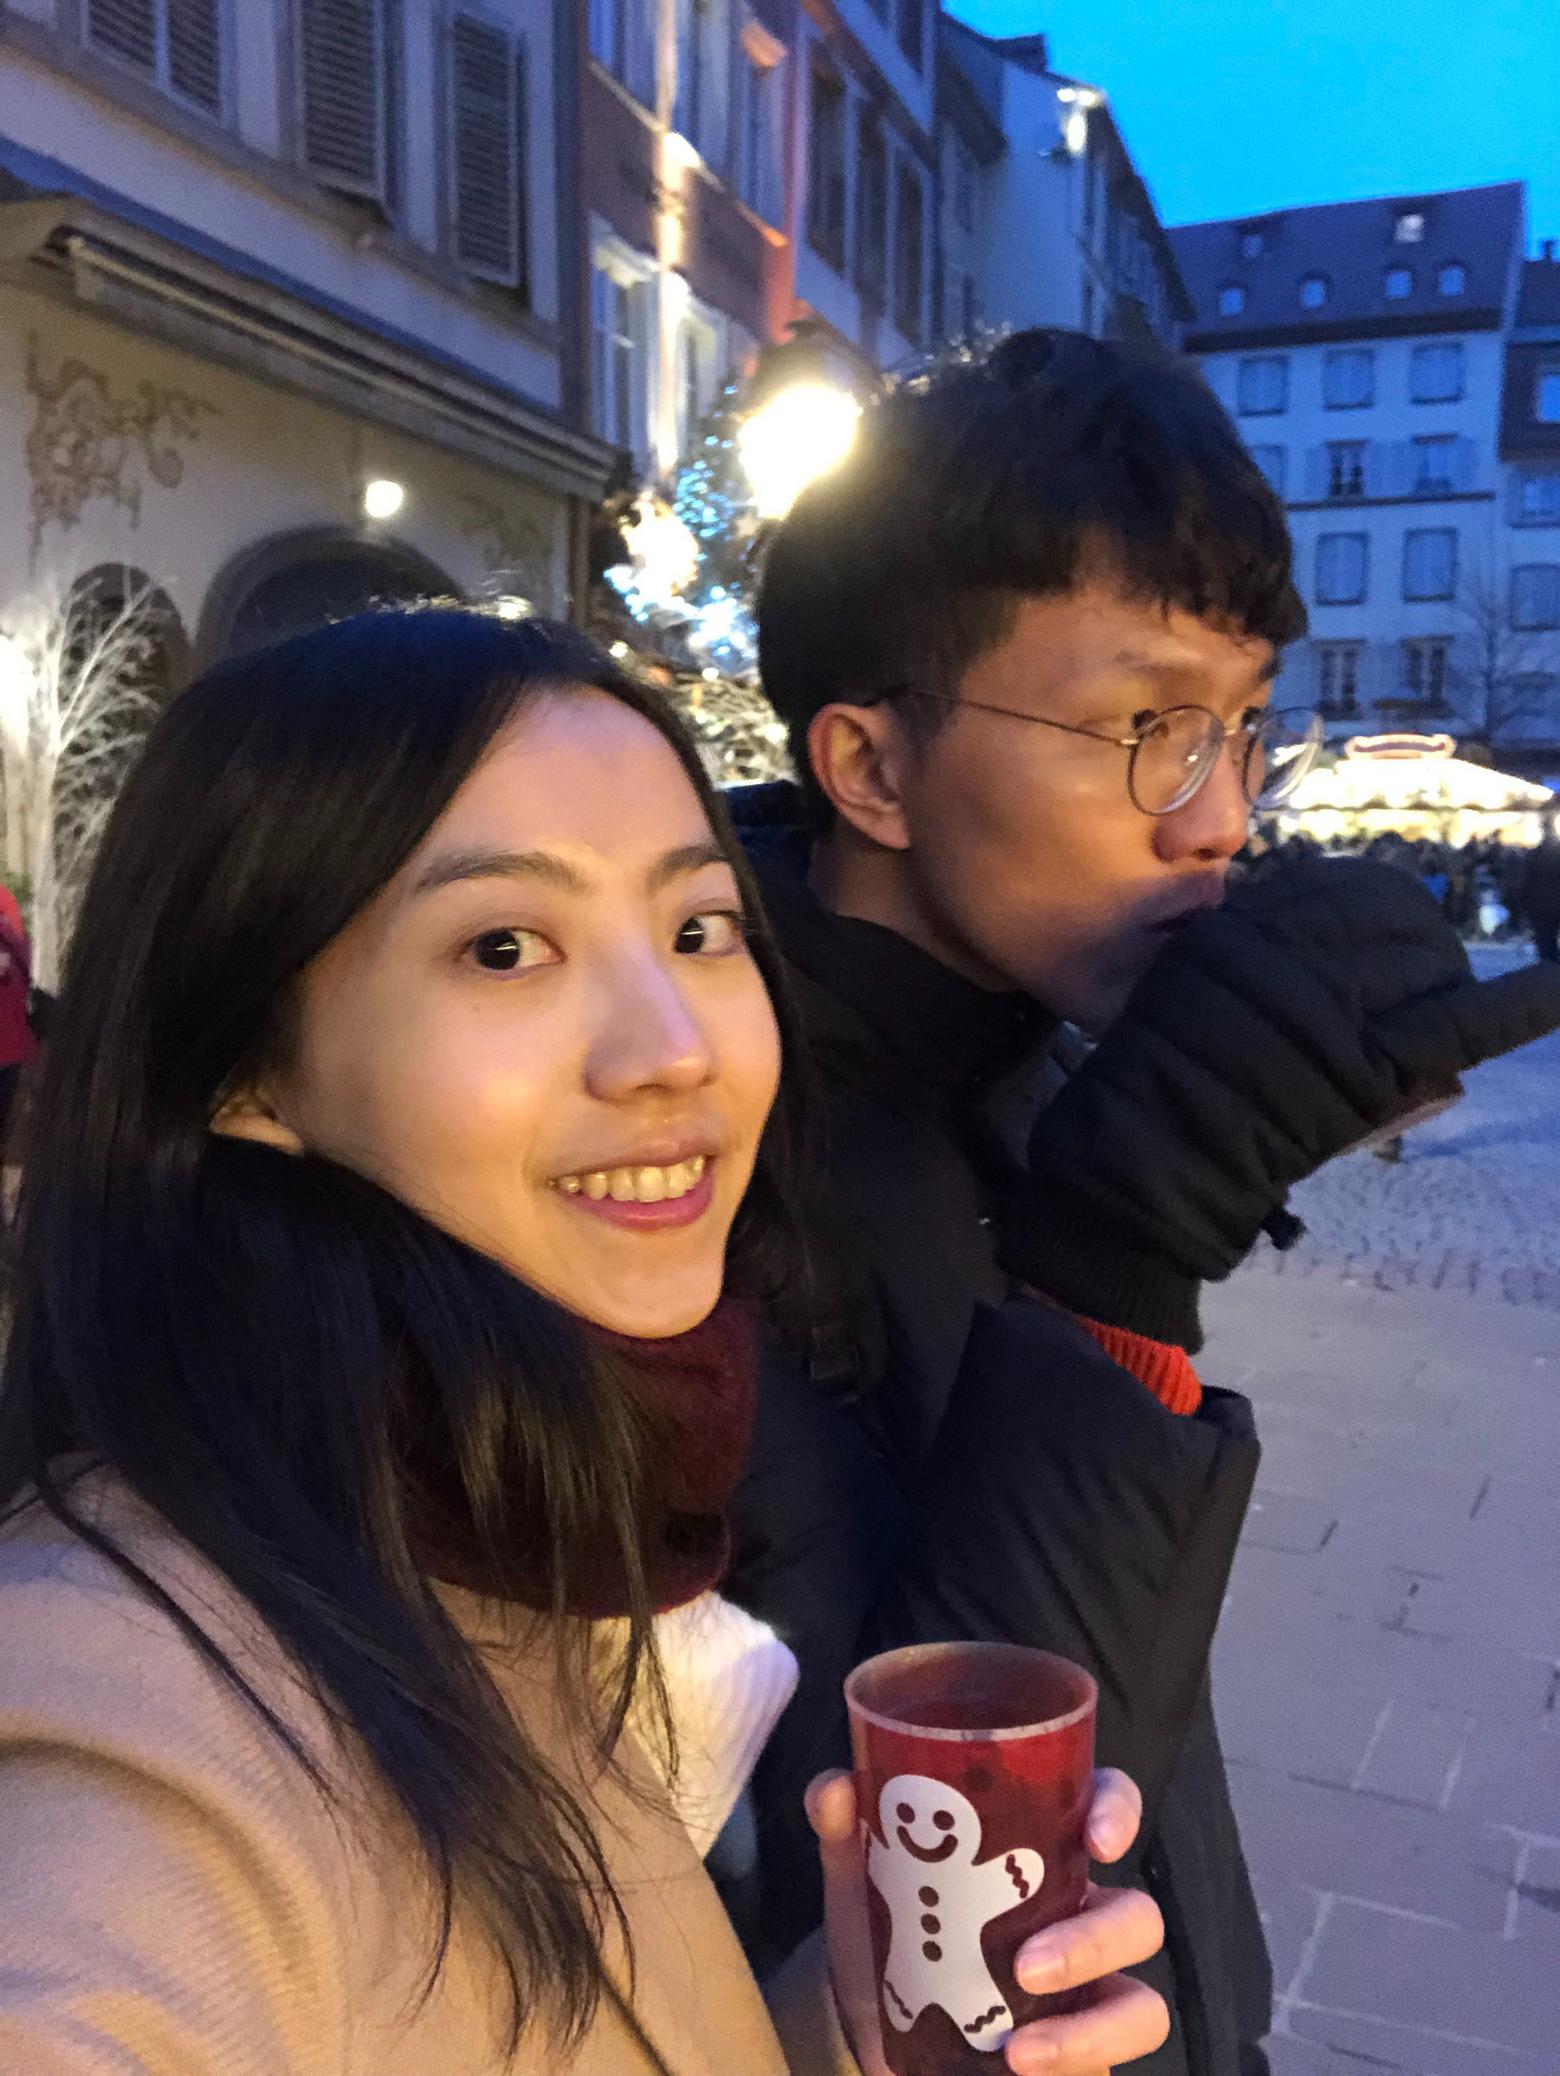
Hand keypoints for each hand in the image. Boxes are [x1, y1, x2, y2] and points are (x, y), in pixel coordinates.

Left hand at [812, 1766, 1167, 2074]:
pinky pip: (1109, 2063)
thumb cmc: (884, 1924)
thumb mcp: (858, 1872)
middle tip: (1025, 1968)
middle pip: (1139, 1915)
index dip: (1121, 1813)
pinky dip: (1074, 2066)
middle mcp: (1079, 1913)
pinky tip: (1018, 2069)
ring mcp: (1089, 1989)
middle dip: (1094, 1943)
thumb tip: (834, 1788)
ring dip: (1090, 2031)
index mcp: (1042, 1848)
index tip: (1096, 1838)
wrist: (867, 2023)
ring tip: (1018, 2053)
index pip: (1109, 1806)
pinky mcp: (1081, 2050)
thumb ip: (844, 1826)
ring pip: (1143, 2004)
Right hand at [1007, 857, 1559, 1347]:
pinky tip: (1559, 984)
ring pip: (1429, 962)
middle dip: (1419, 940)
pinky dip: (1524, 1003)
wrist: (1142, 1165)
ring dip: (1447, 974)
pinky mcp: (1367, 1068)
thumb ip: (1240, 953)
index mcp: (1243, 930)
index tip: (1378, 931)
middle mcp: (1291, 953)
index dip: (1373, 908)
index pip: (1337, 889)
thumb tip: (1311, 934)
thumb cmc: (1148, 1087)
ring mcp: (1334, 1008)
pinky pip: (1460, 1022)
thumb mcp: (1180, 987)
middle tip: (1421, 970)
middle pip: (1395, 916)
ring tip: (1447, 994)